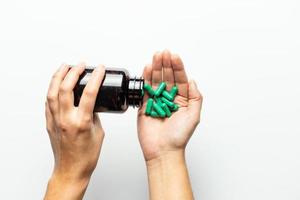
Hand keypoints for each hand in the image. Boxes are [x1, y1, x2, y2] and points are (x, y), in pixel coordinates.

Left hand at [44, 63, 104, 199]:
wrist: (71, 169)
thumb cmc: (86, 156)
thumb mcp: (99, 133)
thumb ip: (95, 116)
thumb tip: (92, 104)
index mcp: (81, 122)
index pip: (90, 93)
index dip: (95, 77)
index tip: (99, 69)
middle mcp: (66, 119)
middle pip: (65, 88)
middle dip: (73, 71)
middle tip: (80, 64)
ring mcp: (55, 120)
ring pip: (52, 92)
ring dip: (58, 76)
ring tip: (64, 67)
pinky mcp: (49, 123)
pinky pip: (48, 102)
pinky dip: (52, 89)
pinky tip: (56, 84)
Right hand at [137, 50, 202, 160]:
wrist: (162, 150)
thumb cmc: (179, 136)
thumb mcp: (194, 116)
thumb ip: (195, 97)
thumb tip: (193, 80)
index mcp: (182, 100)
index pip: (180, 79)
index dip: (178, 67)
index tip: (174, 56)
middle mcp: (169, 98)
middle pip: (167, 77)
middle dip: (166, 64)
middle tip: (163, 53)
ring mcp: (157, 100)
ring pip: (156, 80)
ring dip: (156, 67)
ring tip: (156, 56)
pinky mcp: (145, 105)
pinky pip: (145, 89)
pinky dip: (146, 78)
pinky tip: (147, 68)